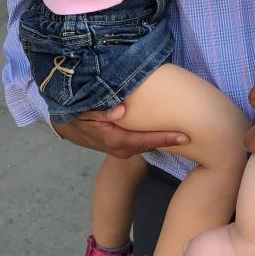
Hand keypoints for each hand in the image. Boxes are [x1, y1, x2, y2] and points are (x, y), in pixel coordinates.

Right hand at [51, 103, 188, 156]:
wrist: (63, 122)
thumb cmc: (76, 110)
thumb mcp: (85, 107)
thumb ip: (102, 108)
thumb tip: (121, 111)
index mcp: (112, 138)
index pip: (143, 140)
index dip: (164, 138)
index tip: (184, 137)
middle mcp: (117, 147)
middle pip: (147, 145)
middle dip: (168, 141)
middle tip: (191, 134)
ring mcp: (117, 148)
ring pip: (143, 145)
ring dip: (160, 139)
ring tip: (182, 133)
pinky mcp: (117, 143)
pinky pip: (137, 142)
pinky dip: (149, 138)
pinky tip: (162, 131)